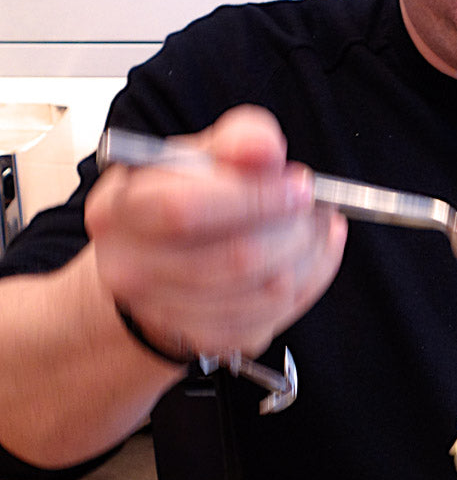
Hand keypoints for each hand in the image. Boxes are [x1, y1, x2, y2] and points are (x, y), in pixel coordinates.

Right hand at [85, 105, 346, 358]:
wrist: (158, 258)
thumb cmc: (182, 194)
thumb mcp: (200, 153)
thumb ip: (237, 140)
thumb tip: (267, 148)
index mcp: (117, 212)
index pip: (185, 211)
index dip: (254, 199)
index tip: (298, 185)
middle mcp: (132, 270)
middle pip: (235, 259)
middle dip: (293, 227)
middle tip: (314, 203)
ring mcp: (167, 314)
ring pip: (268, 291)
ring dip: (309, 252)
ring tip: (317, 223)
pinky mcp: (209, 339)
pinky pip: (278, 314)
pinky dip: (309, 278)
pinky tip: (312, 252)